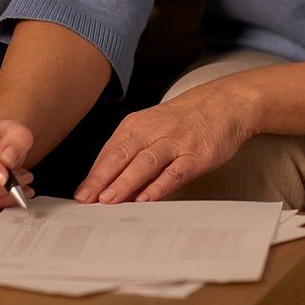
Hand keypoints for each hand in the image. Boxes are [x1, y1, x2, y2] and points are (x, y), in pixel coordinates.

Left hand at [74, 82, 254, 203]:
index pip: (109, 152)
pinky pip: (175, 172)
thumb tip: (106, 184)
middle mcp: (153, 131)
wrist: (223, 104)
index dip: (94, 175)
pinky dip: (159, 185)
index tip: (81, 195)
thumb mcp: (151, 128)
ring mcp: (175, 143)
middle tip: (86, 199)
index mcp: (136, 125)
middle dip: (102, 179)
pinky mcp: (196, 155)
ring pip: (145, 162)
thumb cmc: (183, 121)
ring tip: (109, 200)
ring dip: (125, 182)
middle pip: (122, 155)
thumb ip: (131, 153)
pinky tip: (146, 198)